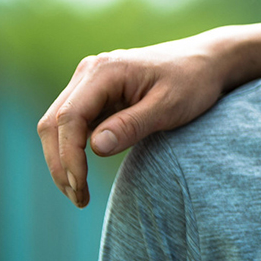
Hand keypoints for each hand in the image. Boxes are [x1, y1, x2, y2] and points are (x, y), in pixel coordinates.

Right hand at [38, 38, 226, 206]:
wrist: (206, 62)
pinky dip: (73, 152)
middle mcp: (89, 73)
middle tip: (78, 198)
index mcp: (104, 71)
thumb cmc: (193, 81)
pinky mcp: (95, 96)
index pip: (70, 118)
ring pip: (57, 126)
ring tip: (79, 194)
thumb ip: (133, 125)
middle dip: (60, 164)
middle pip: (54, 123)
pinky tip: (83, 176)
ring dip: (62, 161)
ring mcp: (89, 83)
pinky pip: (73, 126)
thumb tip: (95, 148)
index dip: (69, 156)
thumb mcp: (171, 106)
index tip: (80, 186)